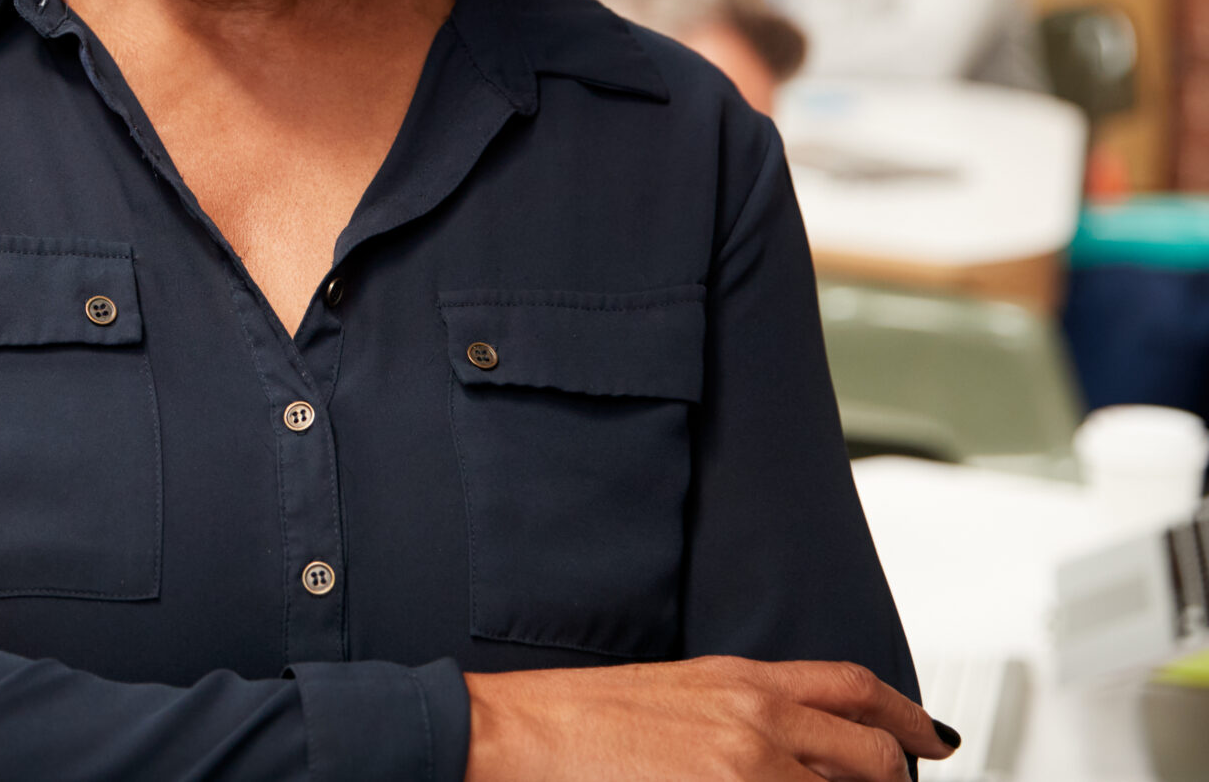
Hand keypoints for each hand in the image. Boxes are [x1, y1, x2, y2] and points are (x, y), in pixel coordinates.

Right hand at [464, 655, 956, 781]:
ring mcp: (743, 771)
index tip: (932, 738)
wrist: (518, 735)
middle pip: (870, 758)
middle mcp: (755, 720)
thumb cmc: (576, 719)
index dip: (907, 715)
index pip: (854, 688)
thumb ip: (739, 713)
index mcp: (740, 679)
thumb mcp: (674, 695)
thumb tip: (786, 746)